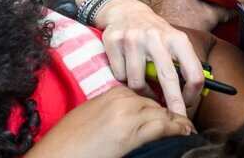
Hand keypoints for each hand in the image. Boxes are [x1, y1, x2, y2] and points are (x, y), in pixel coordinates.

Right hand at [24, 85, 193, 157]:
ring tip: (188, 129)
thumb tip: (133, 118)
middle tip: (185, 123)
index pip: (146, 96)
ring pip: (162, 113)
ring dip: (177, 122)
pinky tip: (185, 132)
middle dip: (170, 114)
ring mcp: (126, 114)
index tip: (170, 114)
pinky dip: (176, 129)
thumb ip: (114, 110)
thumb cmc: (69, 141)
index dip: (160, 107)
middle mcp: (122, 99)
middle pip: (156, 104)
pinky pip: (161, 127)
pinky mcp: (128, 134)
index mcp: (113, 93)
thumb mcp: (92, 115)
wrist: (55, 154)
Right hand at [94, 0, 205, 116]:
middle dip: (173, 104)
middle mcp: (156, 37)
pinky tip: (126, 68)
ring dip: (140, 91)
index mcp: (177, 39)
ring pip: (137, 82)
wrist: (125, 10)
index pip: (193, 71)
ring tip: (141, 85)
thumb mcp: (174, 41)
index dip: (192, 94)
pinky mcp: (114, 42)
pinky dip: (123, 78)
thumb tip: (197, 95)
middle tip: (175, 120)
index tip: (188, 105)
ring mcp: (134, 39)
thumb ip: (185, 64)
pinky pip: (119, 75)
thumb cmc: (154, 32)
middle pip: (168, 79)